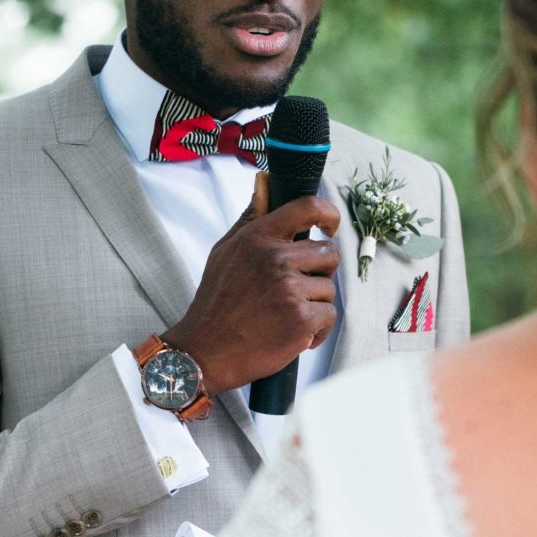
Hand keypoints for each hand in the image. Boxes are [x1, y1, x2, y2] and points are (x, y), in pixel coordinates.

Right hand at [163, 173, 340, 394]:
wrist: (206, 351)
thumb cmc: (215, 301)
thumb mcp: (225, 251)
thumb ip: (250, 219)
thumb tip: (265, 185)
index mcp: (259, 238)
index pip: (307, 208)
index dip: (328, 213)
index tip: (330, 225)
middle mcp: (277, 259)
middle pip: (328, 252)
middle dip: (319, 271)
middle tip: (297, 287)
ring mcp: (291, 290)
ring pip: (329, 288)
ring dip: (314, 303)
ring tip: (286, 313)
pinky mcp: (302, 320)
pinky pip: (329, 316)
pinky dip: (317, 328)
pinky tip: (295, 333)